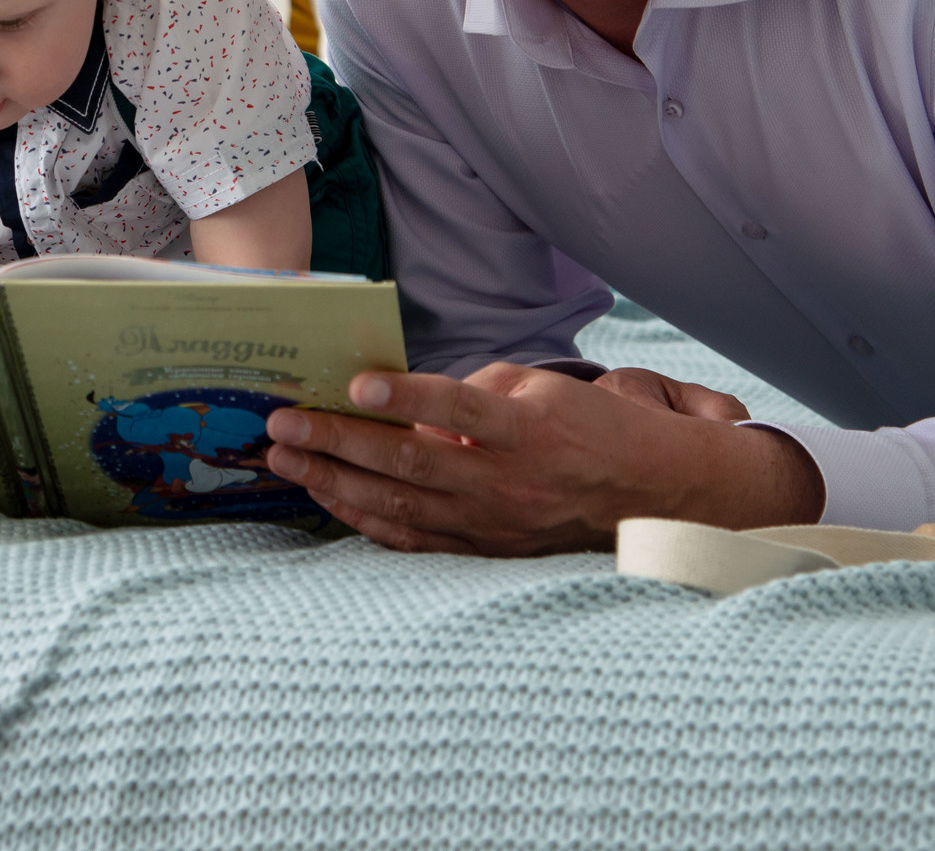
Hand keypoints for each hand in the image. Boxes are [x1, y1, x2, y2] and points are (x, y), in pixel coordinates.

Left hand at [262, 362, 822, 554]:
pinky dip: (365, 520)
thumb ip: (480, 391)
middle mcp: (507, 482)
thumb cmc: (594, 429)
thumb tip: (414, 404)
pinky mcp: (485, 549)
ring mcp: (494, 523)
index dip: (407, 399)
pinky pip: (415, 539)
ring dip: (336, 482)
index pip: (458, 411)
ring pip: (401, 505)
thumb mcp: (547, 389)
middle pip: (411, 463)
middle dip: (339, 443)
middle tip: (281, 424)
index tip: (357, 384)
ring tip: (285, 460)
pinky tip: (327, 497)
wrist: (653, 498)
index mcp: (527, 430)